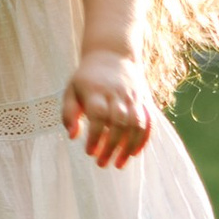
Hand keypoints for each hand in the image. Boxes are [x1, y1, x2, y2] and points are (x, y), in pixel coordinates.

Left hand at [62, 48, 152, 169]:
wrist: (112, 54)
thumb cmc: (87, 78)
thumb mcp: (71, 90)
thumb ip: (68, 113)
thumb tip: (73, 136)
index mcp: (96, 91)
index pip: (98, 116)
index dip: (95, 136)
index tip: (89, 152)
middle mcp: (117, 94)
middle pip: (119, 123)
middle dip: (111, 147)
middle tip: (102, 164)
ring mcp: (133, 97)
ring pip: (137, 125)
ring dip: (129, 147)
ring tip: (119, 164)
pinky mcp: (144, 100)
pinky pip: (149, 121)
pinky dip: (144, 139)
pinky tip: (134, 154)